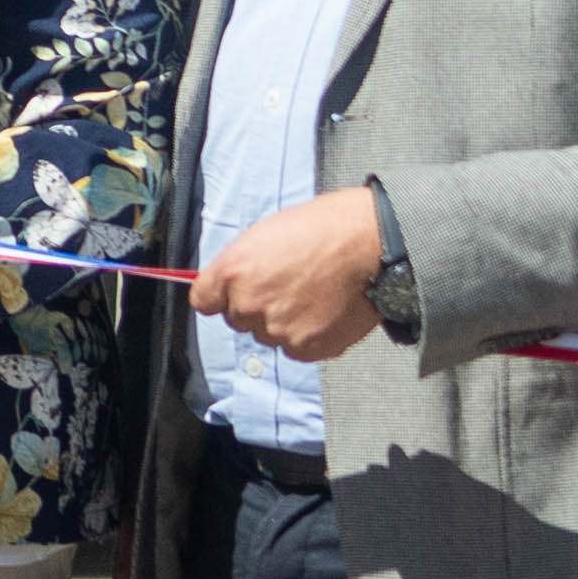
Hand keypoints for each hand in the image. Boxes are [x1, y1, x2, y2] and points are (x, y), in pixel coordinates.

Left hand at [192, 187, 392, 362]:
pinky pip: (295, 349)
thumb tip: (230, 282)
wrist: (373, 244)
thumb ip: (243, 263)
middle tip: (287, 287)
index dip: (219, 296)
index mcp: (233, 271)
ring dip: (282, 323)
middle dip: (255, 307)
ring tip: (312, 297)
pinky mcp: (306, 348)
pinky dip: (307, 336)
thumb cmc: (325, 228)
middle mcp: (248, 304)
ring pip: (267, 335)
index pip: (203, 300)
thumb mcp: (268, 233)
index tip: (231, 293)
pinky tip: (325, 312)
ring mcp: (277, 329)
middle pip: (237, 319)